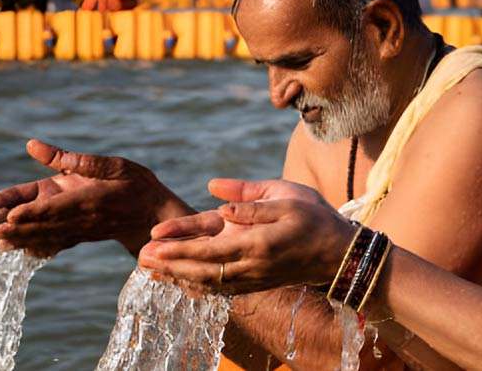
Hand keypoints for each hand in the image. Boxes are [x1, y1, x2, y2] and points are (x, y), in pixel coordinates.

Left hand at [0, 139, 191, 257]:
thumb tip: (33, 145)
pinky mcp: (79, 236)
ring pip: (44, 237)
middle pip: (43, 226)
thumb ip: (73, 159)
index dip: (33, 212)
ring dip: (18, 239)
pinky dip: (34, 246)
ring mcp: (80, 232)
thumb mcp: (114, 165)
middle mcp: (82, 220)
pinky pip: (54, 243)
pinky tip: (15, 248)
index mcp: (90, 200)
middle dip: (14, 229)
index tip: (11, 216)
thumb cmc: (137, 185)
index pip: (56, 207)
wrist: (155, 217)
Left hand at [139, 179, 354, 294]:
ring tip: (151, 270)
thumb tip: (214, 194)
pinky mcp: (257, 284)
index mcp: (257, 242)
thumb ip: (248, 197)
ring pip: (208, 283)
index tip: (154, 241)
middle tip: (141, 258)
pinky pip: (220, 289)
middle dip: (169, 264)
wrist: (340, 253)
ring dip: (178, 277)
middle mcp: (252, 266)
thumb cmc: (315, 217)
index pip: (209, 247)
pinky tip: (180, 280)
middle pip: (201, 270)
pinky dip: (197, 285)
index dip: (179, 245)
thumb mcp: (285, 196)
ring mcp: (254, 279)